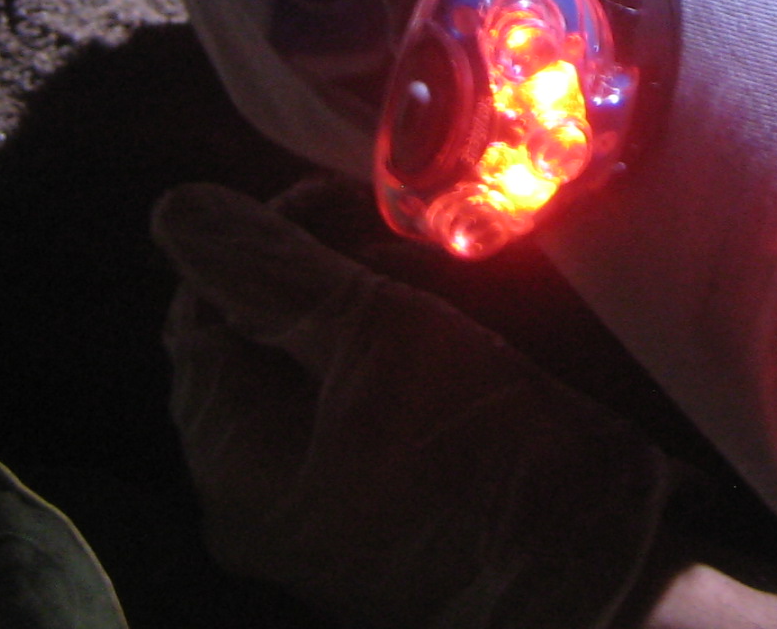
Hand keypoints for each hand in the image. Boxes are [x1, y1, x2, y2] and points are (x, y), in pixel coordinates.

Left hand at [154, 180, 682, 628]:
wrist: (604, 576)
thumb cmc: (481, 458)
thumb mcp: (376, 333)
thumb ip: (272, 269)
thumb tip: (172, 214)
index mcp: (231, 463)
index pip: (204, 312)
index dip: (263, 240)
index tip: (339, 199)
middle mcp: (262, 497)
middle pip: (261, 339)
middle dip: (329, 272)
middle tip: (407, 242)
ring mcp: (327, 509)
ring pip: (321, 368)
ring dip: (376, 309)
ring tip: (447, 288)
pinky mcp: (391, 507)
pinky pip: (369, 409)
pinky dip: (405, 358)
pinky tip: (462, 341)